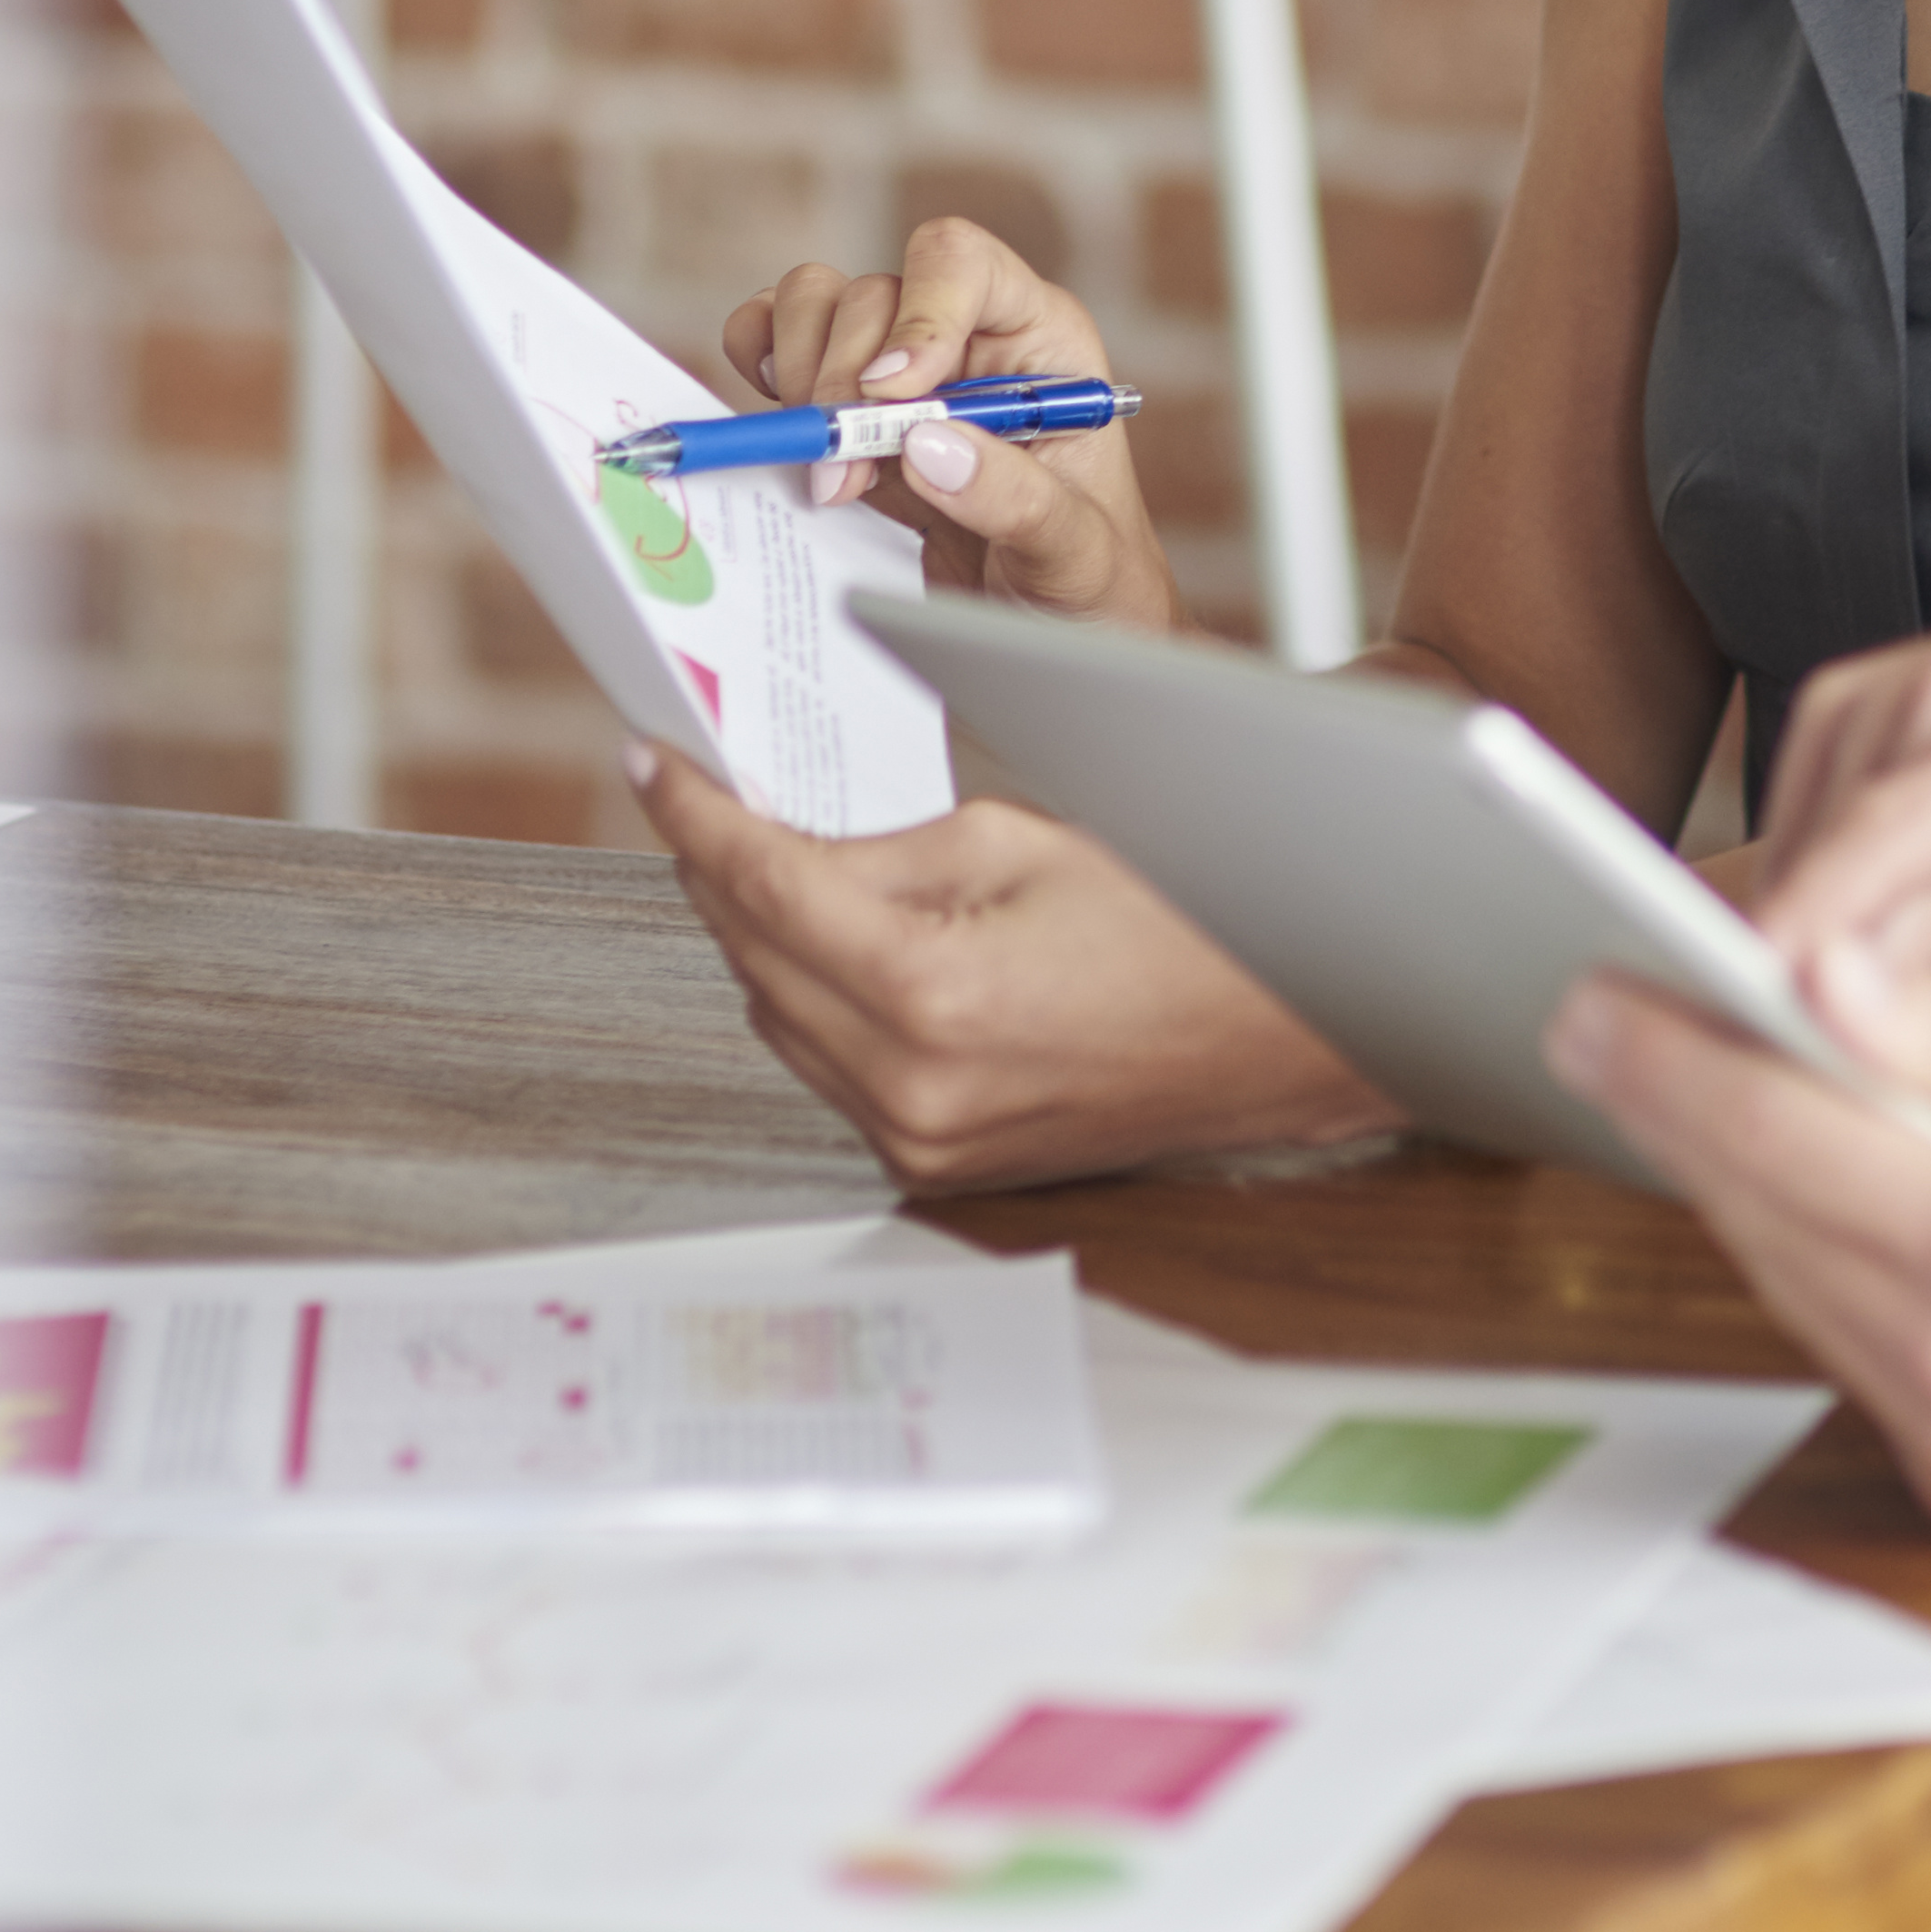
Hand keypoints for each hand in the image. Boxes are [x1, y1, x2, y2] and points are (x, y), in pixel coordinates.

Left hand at [638, 739, 1393, 1193]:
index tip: (652, 764)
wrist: (1279, 1034)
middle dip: (723, 869)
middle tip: (703, 797)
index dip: (694, 815)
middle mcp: (913, 1089)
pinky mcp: (936, 1167)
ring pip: (779, 1019)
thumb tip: (783, 846)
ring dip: (768, 940)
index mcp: (933, 993)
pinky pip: (830, 1070)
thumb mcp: (1021, 840)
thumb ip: (884, 850)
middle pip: (752, 958)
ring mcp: (922, 1143)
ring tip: (785, 864)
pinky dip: (820, 1002)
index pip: (763, 887)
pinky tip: (847, 947)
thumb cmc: (1181, 924)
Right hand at [723, 217, 1180, 635]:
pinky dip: (761, 367)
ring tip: (831, 474)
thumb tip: (927, 443)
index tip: (892, 393)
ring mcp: (899, 367)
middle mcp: (965, 334)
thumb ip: (1014, 498)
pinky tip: (789, 430)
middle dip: (844, 382)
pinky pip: (776, 339)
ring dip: (802, 382)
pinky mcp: (846, 408)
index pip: (963, 265)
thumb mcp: (1075, 552)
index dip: (918, 312)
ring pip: (814, 304)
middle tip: (845, 473)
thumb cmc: (1088, 578)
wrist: (1054, 628)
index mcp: (1038, 340)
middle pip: (872, 293)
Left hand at [1549, 940, 1930, 1558]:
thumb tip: (1829, 979)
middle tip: (1604, 1023)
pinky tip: (1805, 1194)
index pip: (1780, 1131)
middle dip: (1678, 1110)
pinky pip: (1849, 1351)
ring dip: (1737, 1187)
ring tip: (1688, 1090)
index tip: (1590, 994)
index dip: (1670, 1055)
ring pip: (1791, 1285)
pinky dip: (1815, 1263)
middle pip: (1761, 1213)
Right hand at [1758, 546, 1930, 1053]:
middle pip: (1829, 867)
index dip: (1819, 953)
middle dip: (1851, 996)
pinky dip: (1850, 912)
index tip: (1788, 1056)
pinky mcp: (1848, 702)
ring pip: (1802, 864)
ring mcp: (1885, 684)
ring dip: (1855, 957)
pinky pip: (1805, 838)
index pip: (1890, 841)